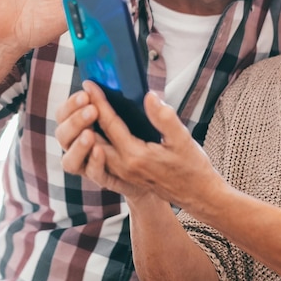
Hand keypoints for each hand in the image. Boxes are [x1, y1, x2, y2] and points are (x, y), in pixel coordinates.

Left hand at [56, 81, 220, 209]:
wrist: (198, 196)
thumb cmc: (193, 168)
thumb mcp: (183, 139)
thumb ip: (164, 117)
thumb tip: (149, 96)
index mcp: (135, 156)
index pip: (110, 124)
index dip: (99, 102)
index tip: (90, 84)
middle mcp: (124, 167)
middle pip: (96, 138)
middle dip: (87, 115)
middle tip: (82, 94)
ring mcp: (124, 174)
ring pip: (97, 150)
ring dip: (89, 129)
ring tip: (86, 109)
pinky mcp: (127, 176)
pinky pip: (104, 158)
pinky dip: (98, 143)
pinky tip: (99, 131)